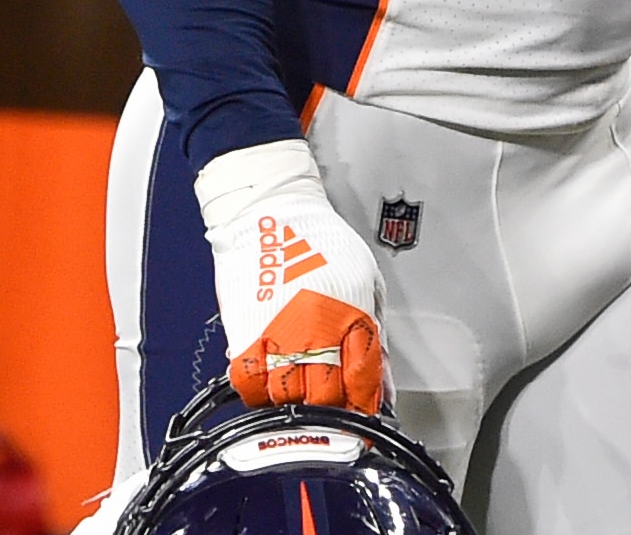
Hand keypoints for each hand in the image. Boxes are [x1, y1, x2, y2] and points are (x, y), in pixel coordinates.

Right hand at [192, 139, 385, 411]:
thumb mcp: (368, 281)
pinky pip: (248, 384)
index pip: (363, 382)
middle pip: (326, 400)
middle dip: (330, 413)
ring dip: (293, 407)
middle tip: (328, 413)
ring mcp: (280, 333)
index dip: (362, 408)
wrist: (272, 213)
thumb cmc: (321, 241)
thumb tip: (384, 385)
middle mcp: (318, 329)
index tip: (360, 417)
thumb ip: (377, 336)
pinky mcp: (246, 332)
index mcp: (353, 316)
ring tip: (297, 398)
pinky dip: (257, 394)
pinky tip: (266, 385)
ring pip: (287, 399)